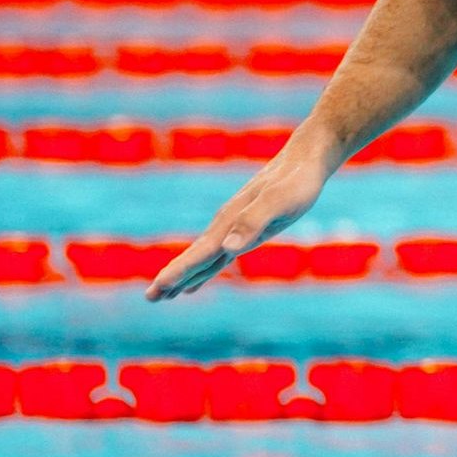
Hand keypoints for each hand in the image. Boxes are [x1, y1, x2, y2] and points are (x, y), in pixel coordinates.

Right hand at [146, 145, 331, 300]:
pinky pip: (219, 255)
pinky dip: (204, 270)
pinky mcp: (249, 228)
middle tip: (150, 298)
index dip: (179, 272)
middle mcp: (227, 225)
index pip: (200, 253)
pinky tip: (195, 282)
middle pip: (195, 257)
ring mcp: (236, 227)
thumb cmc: (297, 181)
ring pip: (204, 258)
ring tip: (163, 295)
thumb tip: (227, 249)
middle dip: (173, 278)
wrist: (306, 158)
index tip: (157, 289)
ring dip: (184, 276)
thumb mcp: (280, 201)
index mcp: (230, 221)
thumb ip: (254, 222)